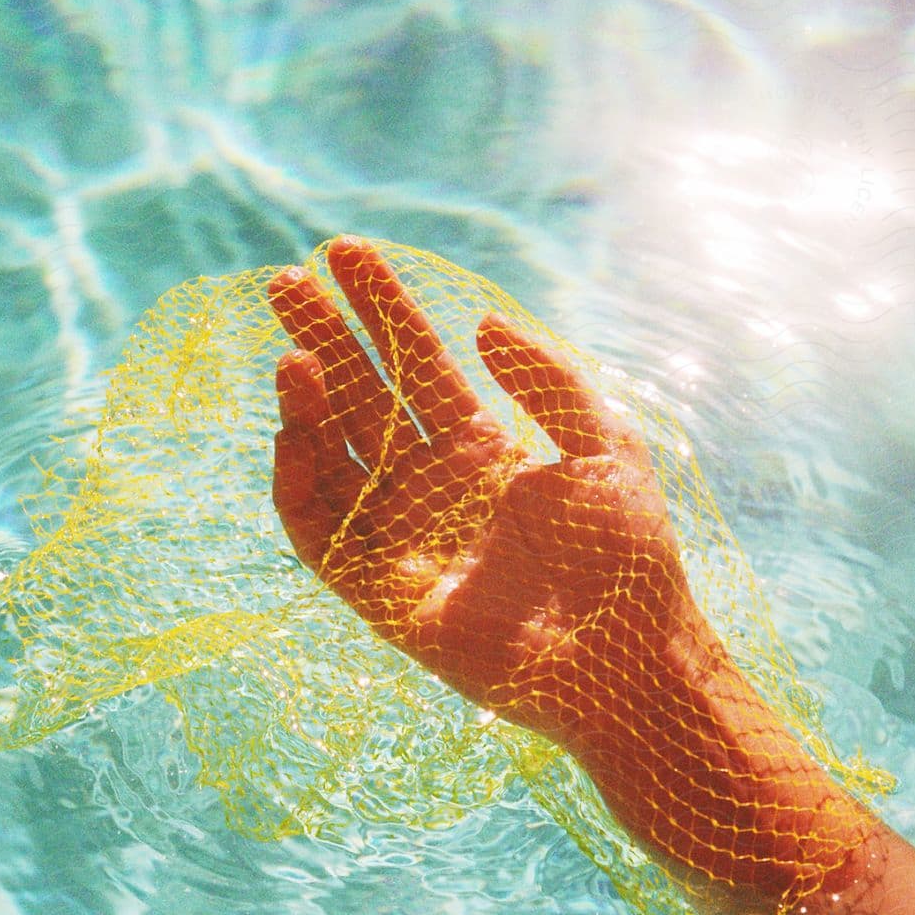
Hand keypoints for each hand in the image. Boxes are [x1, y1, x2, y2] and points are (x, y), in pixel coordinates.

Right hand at [266, 237, 717, 748]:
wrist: (628, 661)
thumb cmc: (629, 558)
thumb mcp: (606, 446)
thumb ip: (548, 381)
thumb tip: (481, 327)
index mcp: (486, 449)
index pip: (418, 363)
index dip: (382, 308)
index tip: (346, 252)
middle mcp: (435, 487)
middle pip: (363, 397)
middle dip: (326, 337)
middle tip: (285, 280)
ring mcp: (403, 538)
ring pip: (334, 456)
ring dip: (306, 404)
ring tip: (294, 354)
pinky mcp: (381, 593)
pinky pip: (321, 531)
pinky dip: (299, 482)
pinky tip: (294, 431)